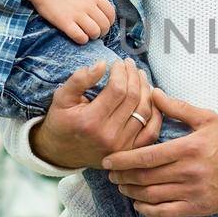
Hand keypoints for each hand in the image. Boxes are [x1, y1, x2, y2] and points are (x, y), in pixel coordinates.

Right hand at [26, 0, 114, 43]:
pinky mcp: (65, 23)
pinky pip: (80, 37)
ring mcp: (77, 14)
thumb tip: (101, 11)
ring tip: (87, 35)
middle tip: (96, 33)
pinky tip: (79, 37)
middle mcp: (88, 5)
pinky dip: (82, 40)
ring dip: (93, 36)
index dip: (110, 22)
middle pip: (105, 25)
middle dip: (102, 32)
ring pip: (95, 32)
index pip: (111, 13)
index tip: (104, 25)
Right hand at [30, 57, 162, 169]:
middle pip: (133, 98)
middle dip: (134, 76)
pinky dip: (157, 113)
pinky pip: (152, 131)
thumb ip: (79, 80)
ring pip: (145, 112)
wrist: (61, 153)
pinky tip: (151, 97)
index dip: (121, 72)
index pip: (117, 89)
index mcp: (91, 121)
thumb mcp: (61, 98)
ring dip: (146, 90)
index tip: (118, 62)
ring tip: (140, 76)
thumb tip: (102, 64)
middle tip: (130, 65)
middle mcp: (109, 136)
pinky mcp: (130, 152)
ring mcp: (122, 146)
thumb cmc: (61, 122)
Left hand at [102, 88, 217, 216]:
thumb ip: (178, 108)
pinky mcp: (198, 207)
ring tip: (121, 186)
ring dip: (131, 192)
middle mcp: (188, 172)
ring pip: (152, 195)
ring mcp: (193, 191)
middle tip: (109, 173)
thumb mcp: (207, 118)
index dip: (123, 159)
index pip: (146, 156)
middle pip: (145, 177)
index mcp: (188, 148)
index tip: (108, 159)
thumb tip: (154, 94)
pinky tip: (138, 204)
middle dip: (122, 176)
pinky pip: (166, 212)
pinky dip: (148, 210)